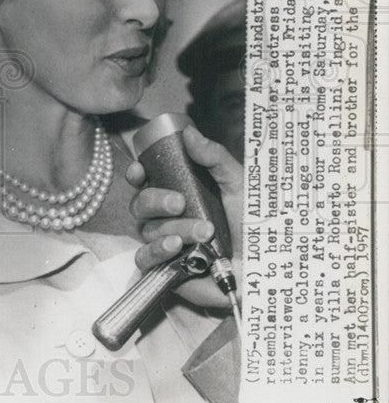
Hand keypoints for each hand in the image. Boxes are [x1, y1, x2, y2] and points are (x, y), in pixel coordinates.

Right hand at [126, 124, 243, 308]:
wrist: (266, 267)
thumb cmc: (254, 227)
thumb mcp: (239, 186)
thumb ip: (214, 158)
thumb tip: (189, 133)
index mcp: (179, 194)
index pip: (145, 181)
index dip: (136, 174)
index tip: (140, 171)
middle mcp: (167, 218)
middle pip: (140, 203)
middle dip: (156, 200)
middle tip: (180, 203)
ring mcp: (164, 243)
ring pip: (147, 229)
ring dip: (174, 228)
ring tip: (204, 233)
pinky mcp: (164, 269)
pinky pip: (144, 257)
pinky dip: (157, 250)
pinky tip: (175, 247)